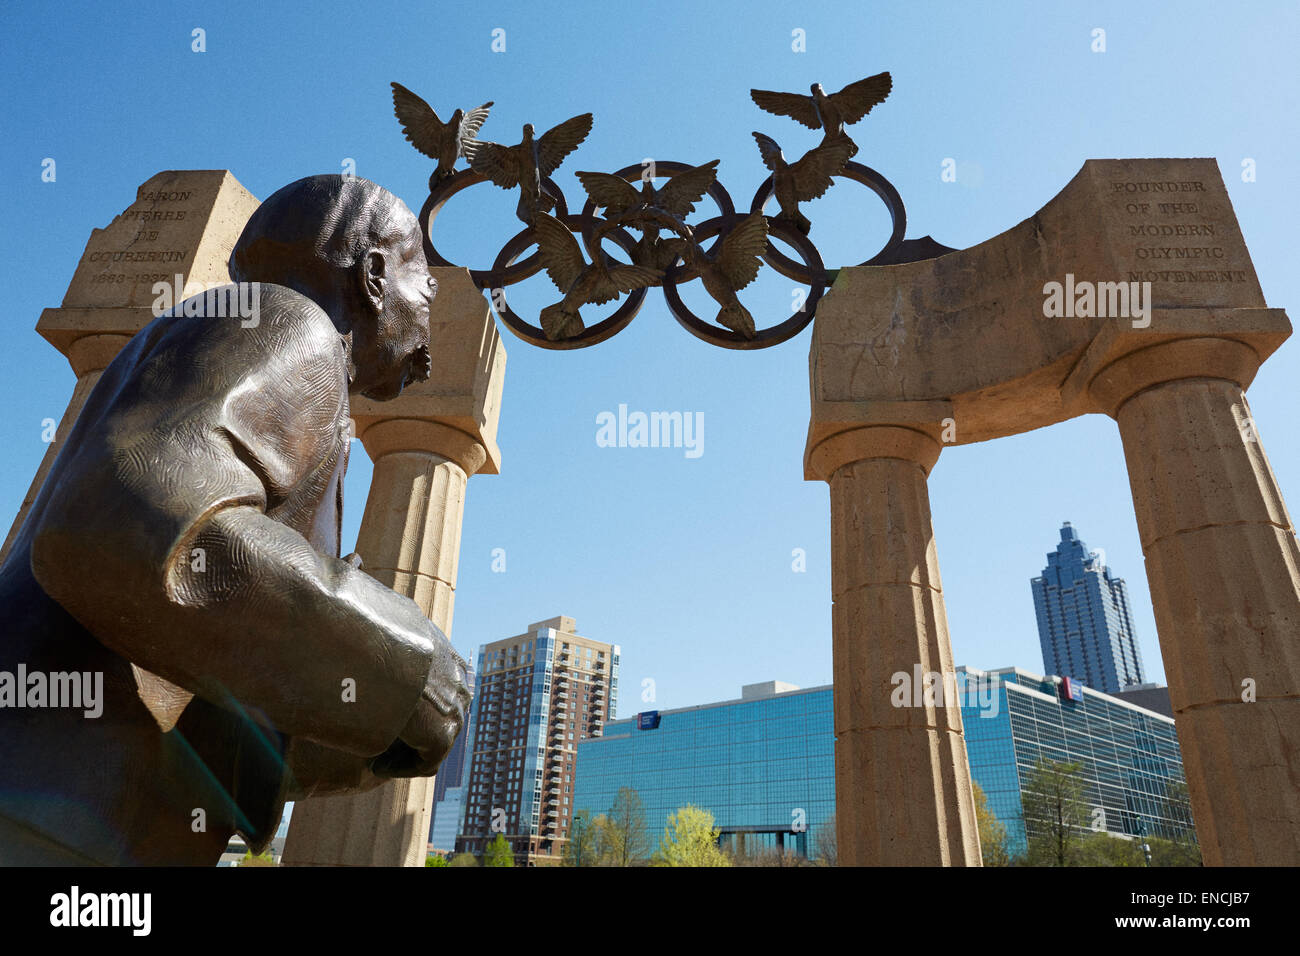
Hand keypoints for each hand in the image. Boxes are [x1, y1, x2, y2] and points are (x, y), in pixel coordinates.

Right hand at [370, 637, 470, 777]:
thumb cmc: (366, 632)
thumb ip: (387, 631)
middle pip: (440, 713)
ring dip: (408, 750)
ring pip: (435, 740)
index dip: (414, 703)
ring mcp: (453, 708)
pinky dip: (403, 767)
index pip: (440, 686)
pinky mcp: (441, 734)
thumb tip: (368, 616)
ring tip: (377, 757)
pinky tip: (378, 767)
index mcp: (446, 655)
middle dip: (415, 728)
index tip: (386, 712)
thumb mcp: (383, 624)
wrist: (373, 646)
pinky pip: (428, 761)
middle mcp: (456, 681)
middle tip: (382, 739)